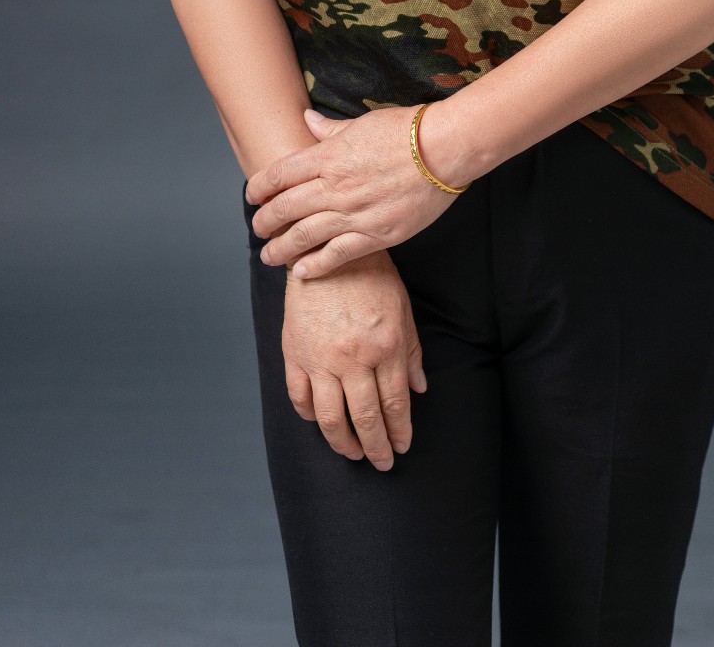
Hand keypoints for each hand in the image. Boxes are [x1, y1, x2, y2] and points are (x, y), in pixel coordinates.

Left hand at [245, 105, 459, 278]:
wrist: (445, 149)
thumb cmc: (408, 130)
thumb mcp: (363, 123)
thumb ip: (331, 129)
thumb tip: (306, 119)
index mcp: (330, 155)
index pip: (280, 174)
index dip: (260, 188)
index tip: (251, 197)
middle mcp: (335, 185)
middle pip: (286, 207)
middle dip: (264, 221)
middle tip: (257, 228)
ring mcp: (354, 212)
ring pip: (304, 235)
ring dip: (280, 248)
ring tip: (268, 255)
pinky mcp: (376, 234)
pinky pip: (337, 255)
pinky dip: (315, 265)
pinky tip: (301, 272)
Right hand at [281, 248, 426, 470]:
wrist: (327, 249)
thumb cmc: (371, 275)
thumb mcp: (402, 308)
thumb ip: (410, 351)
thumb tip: (418, 390)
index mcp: (384, 346)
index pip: (394, 404)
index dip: (399, 431)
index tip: (402, 446)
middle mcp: (353, 358)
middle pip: (366, 418)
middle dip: (376, 447)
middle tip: (382, 463)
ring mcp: (320, 359)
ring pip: (331, 419)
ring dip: (343, 443)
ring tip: (353, 453)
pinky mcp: (295, 354)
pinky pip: (300, 398)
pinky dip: (310, 417)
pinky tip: (321, 423)